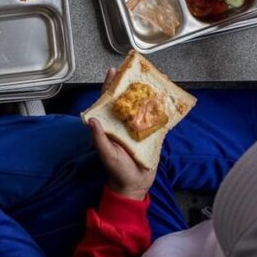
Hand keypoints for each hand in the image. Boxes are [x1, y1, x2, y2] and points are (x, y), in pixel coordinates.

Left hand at [89, 68, 156, 200]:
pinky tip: (164, 99)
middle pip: (124, 100)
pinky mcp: (150, 135)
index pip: (106, 103)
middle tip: (133, 70)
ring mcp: (136, 129)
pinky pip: (154, 120)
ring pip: (139, 107)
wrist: (135, 186)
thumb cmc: (117, 171)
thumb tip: (92, 120)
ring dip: (144, 95)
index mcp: (109, 126)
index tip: (112, 72)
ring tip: (150, 80)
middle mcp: (122, 124)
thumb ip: (99, 139)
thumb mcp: (107, 155)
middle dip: (127, 85)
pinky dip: (158, 110)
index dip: (108, 87)